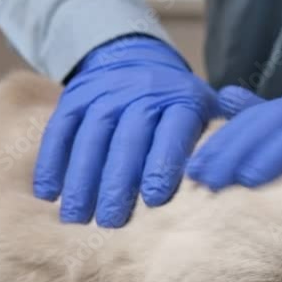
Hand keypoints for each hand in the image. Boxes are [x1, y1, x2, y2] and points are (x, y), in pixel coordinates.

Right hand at [34, 36, 217, 226]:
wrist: (133, 58)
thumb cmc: (177, 106)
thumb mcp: (207, 109)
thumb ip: (223, 137)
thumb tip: (232, 175)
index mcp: (181, 99)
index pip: (172, 130)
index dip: (162, 163)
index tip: (153, 200)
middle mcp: (143, 91)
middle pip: (128, 137)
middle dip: (117, 181)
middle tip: (110, 222)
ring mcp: (105, 92)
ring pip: (91, 135)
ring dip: (81, 178)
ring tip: (76, 218)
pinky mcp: (74, 96)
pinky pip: (60, 128)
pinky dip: (52, 161)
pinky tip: (48, 193)